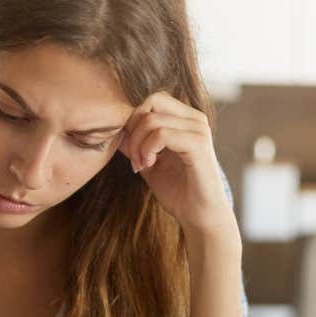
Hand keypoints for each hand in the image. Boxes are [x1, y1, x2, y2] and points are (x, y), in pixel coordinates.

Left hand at [118, 91, 235, 237]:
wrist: (199, 216)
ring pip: (151, 120)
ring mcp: (199, 130)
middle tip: (134, 158)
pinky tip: (148, 165)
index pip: (152, 100)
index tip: (131, 151)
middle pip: (151, 103)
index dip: (133, 121)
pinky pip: (161, 134)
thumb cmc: (178, 191)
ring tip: (141, 165)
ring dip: (137, 144)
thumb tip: (116, 128)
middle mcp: (195, 119)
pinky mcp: (198, 145)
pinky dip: (147, 149)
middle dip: (133, 130)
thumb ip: (135, 143)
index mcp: (186, 119)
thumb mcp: (148, 162)